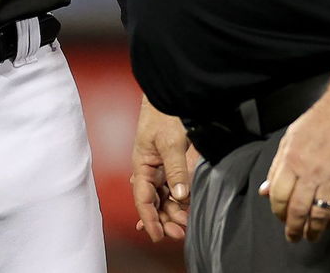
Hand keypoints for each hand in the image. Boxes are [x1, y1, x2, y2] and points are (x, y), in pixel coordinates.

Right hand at [131, 96, 194, 241]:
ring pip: (165, 197)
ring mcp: (163, 167)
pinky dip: (179, 201)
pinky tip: (183, 211)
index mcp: (142, 166)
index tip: (158, 236)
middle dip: (165, 219)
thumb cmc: (164, 114)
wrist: (172, 94)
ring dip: (173, 212)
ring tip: (186, 225)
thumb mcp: (170, 142)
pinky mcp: (175, 163)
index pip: (143, 199)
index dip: (150, 219)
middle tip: (180, 233)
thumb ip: (176, 169)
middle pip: (155, 202)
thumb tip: (180, 195)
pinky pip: (175, 187)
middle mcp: (151, 170)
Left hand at [258, 96, 329, 242]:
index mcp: (291, 160)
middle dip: (293, 229)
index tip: (280, 218)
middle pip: (298, 210)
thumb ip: (276, 167)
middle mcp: (310, 172)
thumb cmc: (316, 122)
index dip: (277, 211)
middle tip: (294, 237)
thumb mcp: (289, 140)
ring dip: (314, 230)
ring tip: (312, 235)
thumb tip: (265, 191)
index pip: (278, 196)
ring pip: (320, 215)